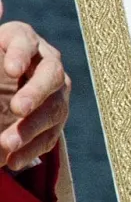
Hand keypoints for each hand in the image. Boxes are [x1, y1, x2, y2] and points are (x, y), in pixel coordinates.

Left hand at [0, 0, 70, 170]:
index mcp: (20, 40)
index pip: (27, 41)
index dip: (21, 54)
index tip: (9, 69)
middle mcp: (44, 64)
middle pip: (52, 75)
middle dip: (36, 93)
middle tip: (17, 108)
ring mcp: (54, 93)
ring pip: (55, 109)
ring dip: (32, 128)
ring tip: (6, 144)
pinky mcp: (54, 121)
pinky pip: (50, 137)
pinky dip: (31, 150)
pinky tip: (12, 161)